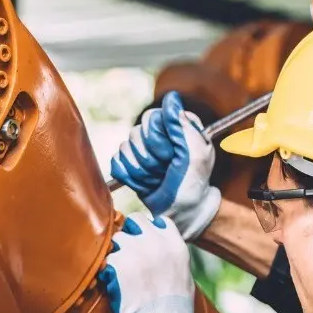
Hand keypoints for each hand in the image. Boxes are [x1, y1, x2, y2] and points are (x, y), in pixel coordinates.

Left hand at [98, 214, 194, 312]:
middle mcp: (155, 241)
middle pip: (136, 221)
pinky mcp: (118, 262)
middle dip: (130, 233)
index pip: (159, 221)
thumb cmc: (175, 310)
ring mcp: (135, 249)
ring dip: (117, 251)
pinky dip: (108, 270)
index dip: (149, 230)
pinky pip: (107, 259)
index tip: (145, 241)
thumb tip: (165, 253)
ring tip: (121, 271)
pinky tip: (114, 283)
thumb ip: (173, 258)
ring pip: (118, 238)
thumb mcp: (185, 278)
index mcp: (175, 244)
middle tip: (128, 252)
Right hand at [110, 91, 221, 240]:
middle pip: (136, 132)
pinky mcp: (131, 164)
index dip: (158, 139)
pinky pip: (117, 162)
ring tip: (157, 179)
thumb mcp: (195, 156)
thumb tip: (171, 98)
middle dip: (149, 157)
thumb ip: (183, 126)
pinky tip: (146, 184)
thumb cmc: (192, 187)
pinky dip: (130, 177)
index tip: (171, 155)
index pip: (152, 117)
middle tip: (165, 170)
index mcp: (178, 125)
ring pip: (125, 148)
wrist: (180, 214)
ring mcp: (144, 149)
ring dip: (141, 170)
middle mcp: (160, 134)